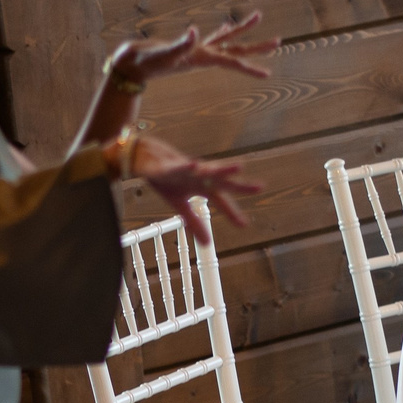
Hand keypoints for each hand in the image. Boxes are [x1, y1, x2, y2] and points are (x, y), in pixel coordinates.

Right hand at [107, 11, 277, 87]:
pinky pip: (211, 39)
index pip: (231, 63)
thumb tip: (195, 31)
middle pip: (235, 52)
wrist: (129, 66)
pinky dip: (222, 32)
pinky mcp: (188, 47)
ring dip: (242, 32)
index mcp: (200, 59)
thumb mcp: (163, 53)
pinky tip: (228, 26)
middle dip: (257, 47)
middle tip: (279, 41)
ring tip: (258, 17)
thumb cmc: (144, 61)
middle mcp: (202, 57)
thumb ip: (181, 44)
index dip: (249, 67)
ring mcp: (196, 52)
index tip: (268, 74)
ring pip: (225, 42)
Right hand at [129, 135, 261, 241]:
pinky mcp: (167, 166)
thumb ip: (193, 221)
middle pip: (221, 182)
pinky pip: (176, 167)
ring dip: (221, 168)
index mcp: (200, 187)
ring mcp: (184, 169)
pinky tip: (192, 164)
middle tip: (260, 187)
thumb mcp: (179, 204)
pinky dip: (184, 166)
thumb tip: (208, 244)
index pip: (220, 201)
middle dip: (239, 185)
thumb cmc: (165, 179)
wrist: (143, 158)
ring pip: (205, 169)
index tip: (244, 225)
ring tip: (239, 167)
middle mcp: (197, 177)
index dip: (232, 213)